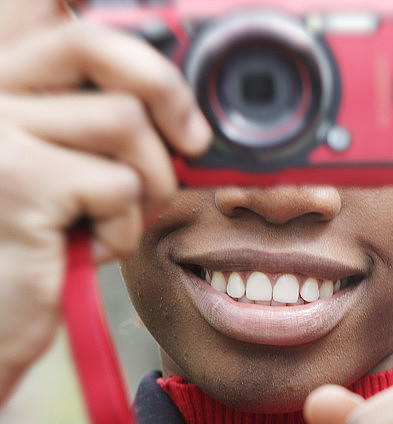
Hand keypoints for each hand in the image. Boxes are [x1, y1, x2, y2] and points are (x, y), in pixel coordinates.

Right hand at [0, 0, 211, 406]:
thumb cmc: (44, 244)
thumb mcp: (73, 169)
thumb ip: (104, 117)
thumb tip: (184, 102)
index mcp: (3, 80)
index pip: (38, 3)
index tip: (113, 4)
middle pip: (93, 41)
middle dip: (165, 91)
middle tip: (192, 142)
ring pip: (123, 123)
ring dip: (149, 184)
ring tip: (118, 218)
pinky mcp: (17, 180)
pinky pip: (120, 184)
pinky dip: (126, 226)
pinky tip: (93, 247)